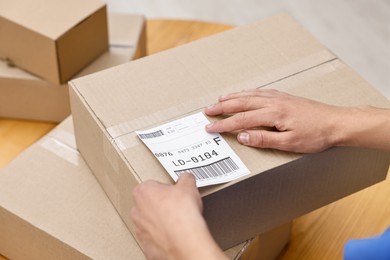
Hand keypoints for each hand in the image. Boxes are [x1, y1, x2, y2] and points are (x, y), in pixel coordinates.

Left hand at [131, 173, 226, 259]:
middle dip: (161, 205)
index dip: (166, 188)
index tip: (175, 192)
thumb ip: (185, 179)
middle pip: (148, 204)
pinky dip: (163, 237)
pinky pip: (155, 239)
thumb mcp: (188, 186)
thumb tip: (187, 179)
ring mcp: (140, 230)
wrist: (184, 240)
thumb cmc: (182, 214)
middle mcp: (136, 211)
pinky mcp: (147, 246)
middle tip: (176, 206)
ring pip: (150, 223)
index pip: (152, 185)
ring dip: (161, 221)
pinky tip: (175, 235)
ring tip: (178, 221)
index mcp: (142, 192)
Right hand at [205, 89, 346, 152]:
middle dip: (222, 108)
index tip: (210, 128)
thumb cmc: (315, 135)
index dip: (223, 125)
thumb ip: (264, 139)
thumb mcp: (289, 143)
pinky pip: (259, 92)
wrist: (336, 122)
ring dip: (232, 98)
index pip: (241, 120)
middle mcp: (272, 103)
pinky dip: (247, 92)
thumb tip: (242, 137)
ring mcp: (278, 98)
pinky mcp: (283, 97)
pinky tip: (243, 93)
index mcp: (272, 114)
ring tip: (219, 100)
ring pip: (248, 95)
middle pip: (241, 104)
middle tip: (207, 111)